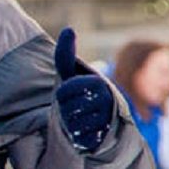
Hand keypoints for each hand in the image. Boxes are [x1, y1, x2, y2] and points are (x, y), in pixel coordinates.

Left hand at [53, 28, 113, 153]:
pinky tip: (85, 132)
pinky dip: (78, 137)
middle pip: (66, 109)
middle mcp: (106, 101)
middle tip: (76, 109)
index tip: (70, 94)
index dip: (61, 94)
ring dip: (71, 124)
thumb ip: (66, 55)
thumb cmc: (81, 93)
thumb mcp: (71, 74)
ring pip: (72, 125)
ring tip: (80, 119)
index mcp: (98, 83)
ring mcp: (106, 121)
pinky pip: (80, 139)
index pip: (63, 91)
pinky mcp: (105, 139)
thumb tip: (68, 29)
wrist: (101, 121)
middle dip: (65, 110)